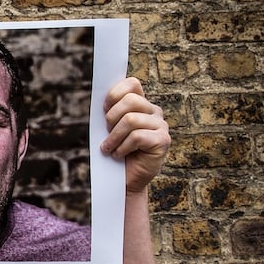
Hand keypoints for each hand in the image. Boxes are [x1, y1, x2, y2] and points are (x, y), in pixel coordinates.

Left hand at [101, 78, 170, 194]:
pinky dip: (122, 147)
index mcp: (142, 104)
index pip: (132, 84)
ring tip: (109, 148)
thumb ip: (109, 112)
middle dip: (111, 117)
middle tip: (106, 134)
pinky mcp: (163, 141)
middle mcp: (154, 112)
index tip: (104, 109)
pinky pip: (137, 137)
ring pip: (131, 120)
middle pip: (130, 101)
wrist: (125, 179)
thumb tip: (100, 100)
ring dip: (114, 137)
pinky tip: (118, 155)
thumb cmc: (116, 152)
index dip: (115, 93)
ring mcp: (161, 126)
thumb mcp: (110, 129)